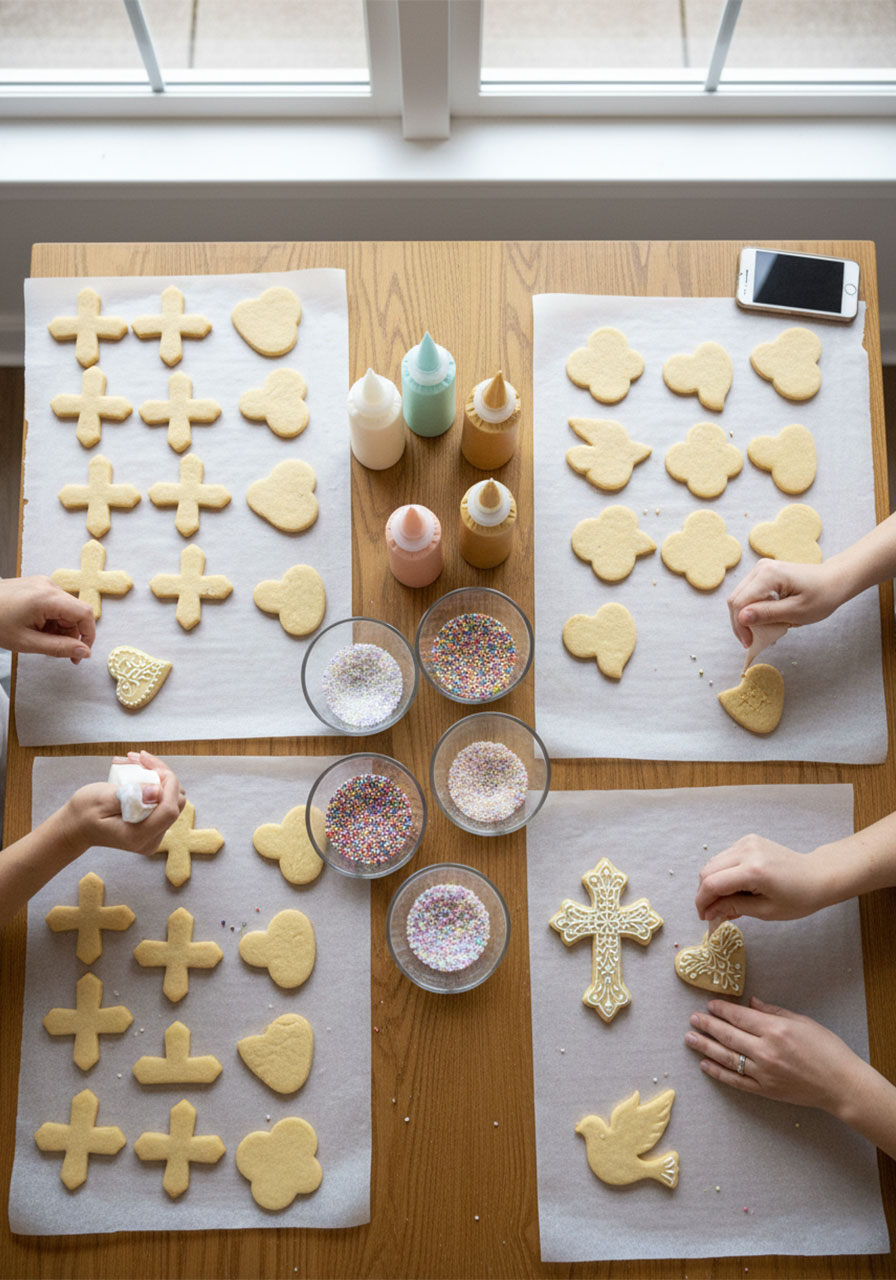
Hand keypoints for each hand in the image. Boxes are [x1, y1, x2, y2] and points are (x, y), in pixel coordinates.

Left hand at [0, 575, 94, 661]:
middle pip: (76, 612)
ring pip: (66, 609)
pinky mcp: (37, 585)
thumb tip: (84, 652)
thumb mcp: (27, 642)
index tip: (80, 653)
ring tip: (38, 637)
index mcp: (48, 598)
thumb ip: (59, 648)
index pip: (85, 614)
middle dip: (70, 634)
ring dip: (59, 627)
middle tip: (54, 650)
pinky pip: (55, 603)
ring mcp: (43, 583)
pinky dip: (51, 619)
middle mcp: (49, 586)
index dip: (88, 635)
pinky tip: (35, 627)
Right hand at [62, 750, 184, 855]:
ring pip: (172, 799)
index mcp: (138, 836)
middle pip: (175, 802)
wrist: (76, 827)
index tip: (149, 764)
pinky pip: (164, 802)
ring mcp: (154, 835)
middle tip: (139, 758)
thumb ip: (130, 795)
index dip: (168, 783)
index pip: (169, 809)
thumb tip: (158, 791)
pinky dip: (155, 784)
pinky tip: (139, 770)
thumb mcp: (101, 799)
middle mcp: (151, 839)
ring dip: (159, 776)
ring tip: (136, 761)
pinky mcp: (154, 827)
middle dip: (162, 775)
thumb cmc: (84, 813)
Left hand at [685, 996, 867, 1114]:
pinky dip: (719, 1073)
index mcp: (775, 1030)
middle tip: (692, 1019)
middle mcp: (766, 1051)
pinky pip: (736, 1081)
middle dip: (707, 1025)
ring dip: (706, 1047)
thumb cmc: (827, 1049)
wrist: (841, 1084)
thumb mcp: (802, 1022)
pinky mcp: (765, 1090)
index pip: (739, 1017)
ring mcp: (764, 1073)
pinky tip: (705, 1065)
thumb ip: (773, 1012)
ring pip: (727, 1058)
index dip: (721, 1010)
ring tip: (690, 1039)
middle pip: (728, 1035)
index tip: (709, 1005)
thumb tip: (751, 1003)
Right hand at [696, 833, 829, 922]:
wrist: (818, 876)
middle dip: (704, 893)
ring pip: (713, 863)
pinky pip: (724, 857)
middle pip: (707, 871)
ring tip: (725, 901)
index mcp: (753, 871)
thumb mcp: (765, 911)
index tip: (704, 917)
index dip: (702, 902)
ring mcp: (747, 842)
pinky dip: (722, 873)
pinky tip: (734, 887)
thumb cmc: (798, 898)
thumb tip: (709, 912)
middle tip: (712, 912)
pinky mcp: (748, 840)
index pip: (712, 884)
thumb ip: (733, 908)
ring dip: (712, 883)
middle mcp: (747, 851)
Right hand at [727, 558, 843, 648]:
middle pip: (736, 599)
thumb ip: (768, 614)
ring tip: (759, 633)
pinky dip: (753, 611)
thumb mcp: (797, 611)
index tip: (750, 643)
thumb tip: (741, 618)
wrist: (835, 581)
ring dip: (746, 618)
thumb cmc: (822, 596)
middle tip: (752, 642)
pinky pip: (749, 595)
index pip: (740, 602)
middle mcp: (761, 568)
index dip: (740, 626)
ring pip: (740, 598)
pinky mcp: (763, 575)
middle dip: (741, 623)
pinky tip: (764, 622)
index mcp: (768, 575)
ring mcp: (761, 570)